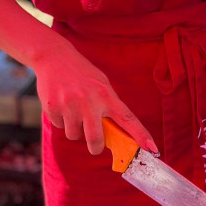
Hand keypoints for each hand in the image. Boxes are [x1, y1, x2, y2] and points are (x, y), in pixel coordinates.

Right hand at [33, 41, 157, 156]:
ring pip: (74, 135)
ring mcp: (70, 105)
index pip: (127, 118)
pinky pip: (59, 127)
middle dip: (95, 147)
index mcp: (106, 95)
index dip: (141, 135)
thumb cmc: (81, 73)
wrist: (54, 56)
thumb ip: (107, 106)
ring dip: (75, 129)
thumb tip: (114, 132)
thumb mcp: (100, 84)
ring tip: (72, 110)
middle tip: (95, 145)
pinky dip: (61, 120)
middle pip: (96, 139)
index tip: (152, 149)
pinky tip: (61, 104)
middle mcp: (89, 101)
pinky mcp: (53, 107)